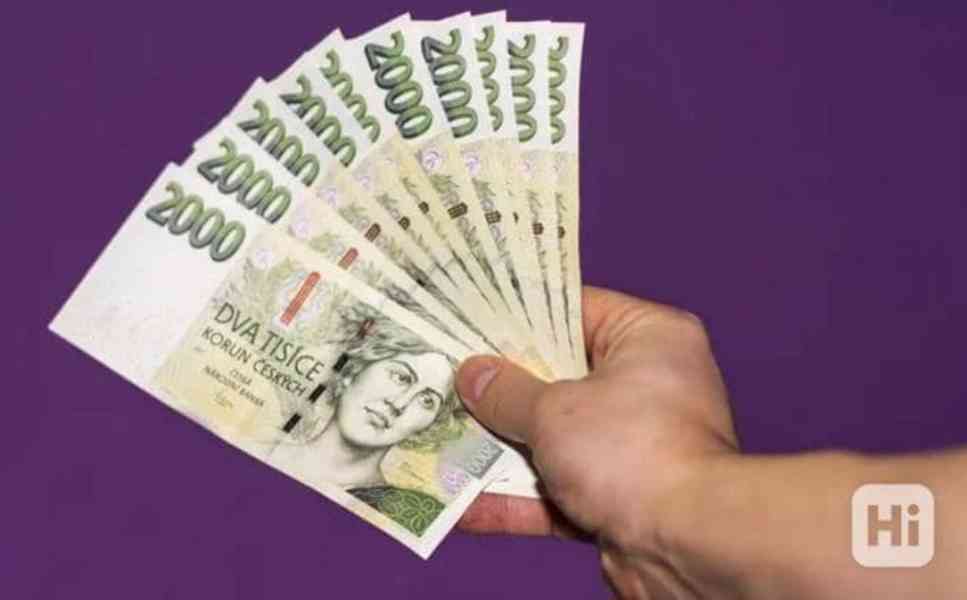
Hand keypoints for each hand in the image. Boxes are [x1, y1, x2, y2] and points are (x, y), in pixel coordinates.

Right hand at [455, 286, 738, 598]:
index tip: (472, 319)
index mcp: (650, 339)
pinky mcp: (623, 496)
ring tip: (442, 440)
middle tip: (447, 378)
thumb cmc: (632, 452)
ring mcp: (636, 444)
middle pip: (560, 377)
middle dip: (502, 388)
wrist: (685, 545)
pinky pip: (561, 488)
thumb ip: (507, 392)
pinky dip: (518, 497)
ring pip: (555, 437)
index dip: (520, 315)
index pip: (575, 310)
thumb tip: (472, 375)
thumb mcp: (554, 410)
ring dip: (502, 447)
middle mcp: (650, 386)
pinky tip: (464, 505)